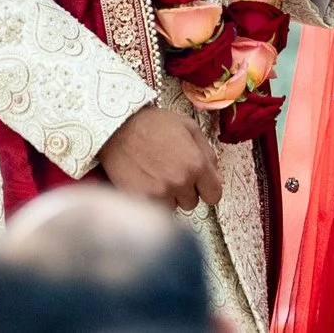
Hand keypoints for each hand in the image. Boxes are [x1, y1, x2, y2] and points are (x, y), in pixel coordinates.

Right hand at [99, 103, 221, 211]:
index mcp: (196, 164)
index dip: (207, 188)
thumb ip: (208, 153)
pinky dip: (153, 199)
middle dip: (185, 190)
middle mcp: (180, 182)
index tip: (200, 183)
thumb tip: (216, 176)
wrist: (117, 128)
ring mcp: (160, 193)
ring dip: (169, 196)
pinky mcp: (141, 200)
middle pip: (192, 202)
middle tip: (171, 171)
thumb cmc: (153, 124)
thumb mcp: (189, 127)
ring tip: (156, 175)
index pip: (214, 195)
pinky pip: (155, 209)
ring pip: (173, 207)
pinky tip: (146, 181)